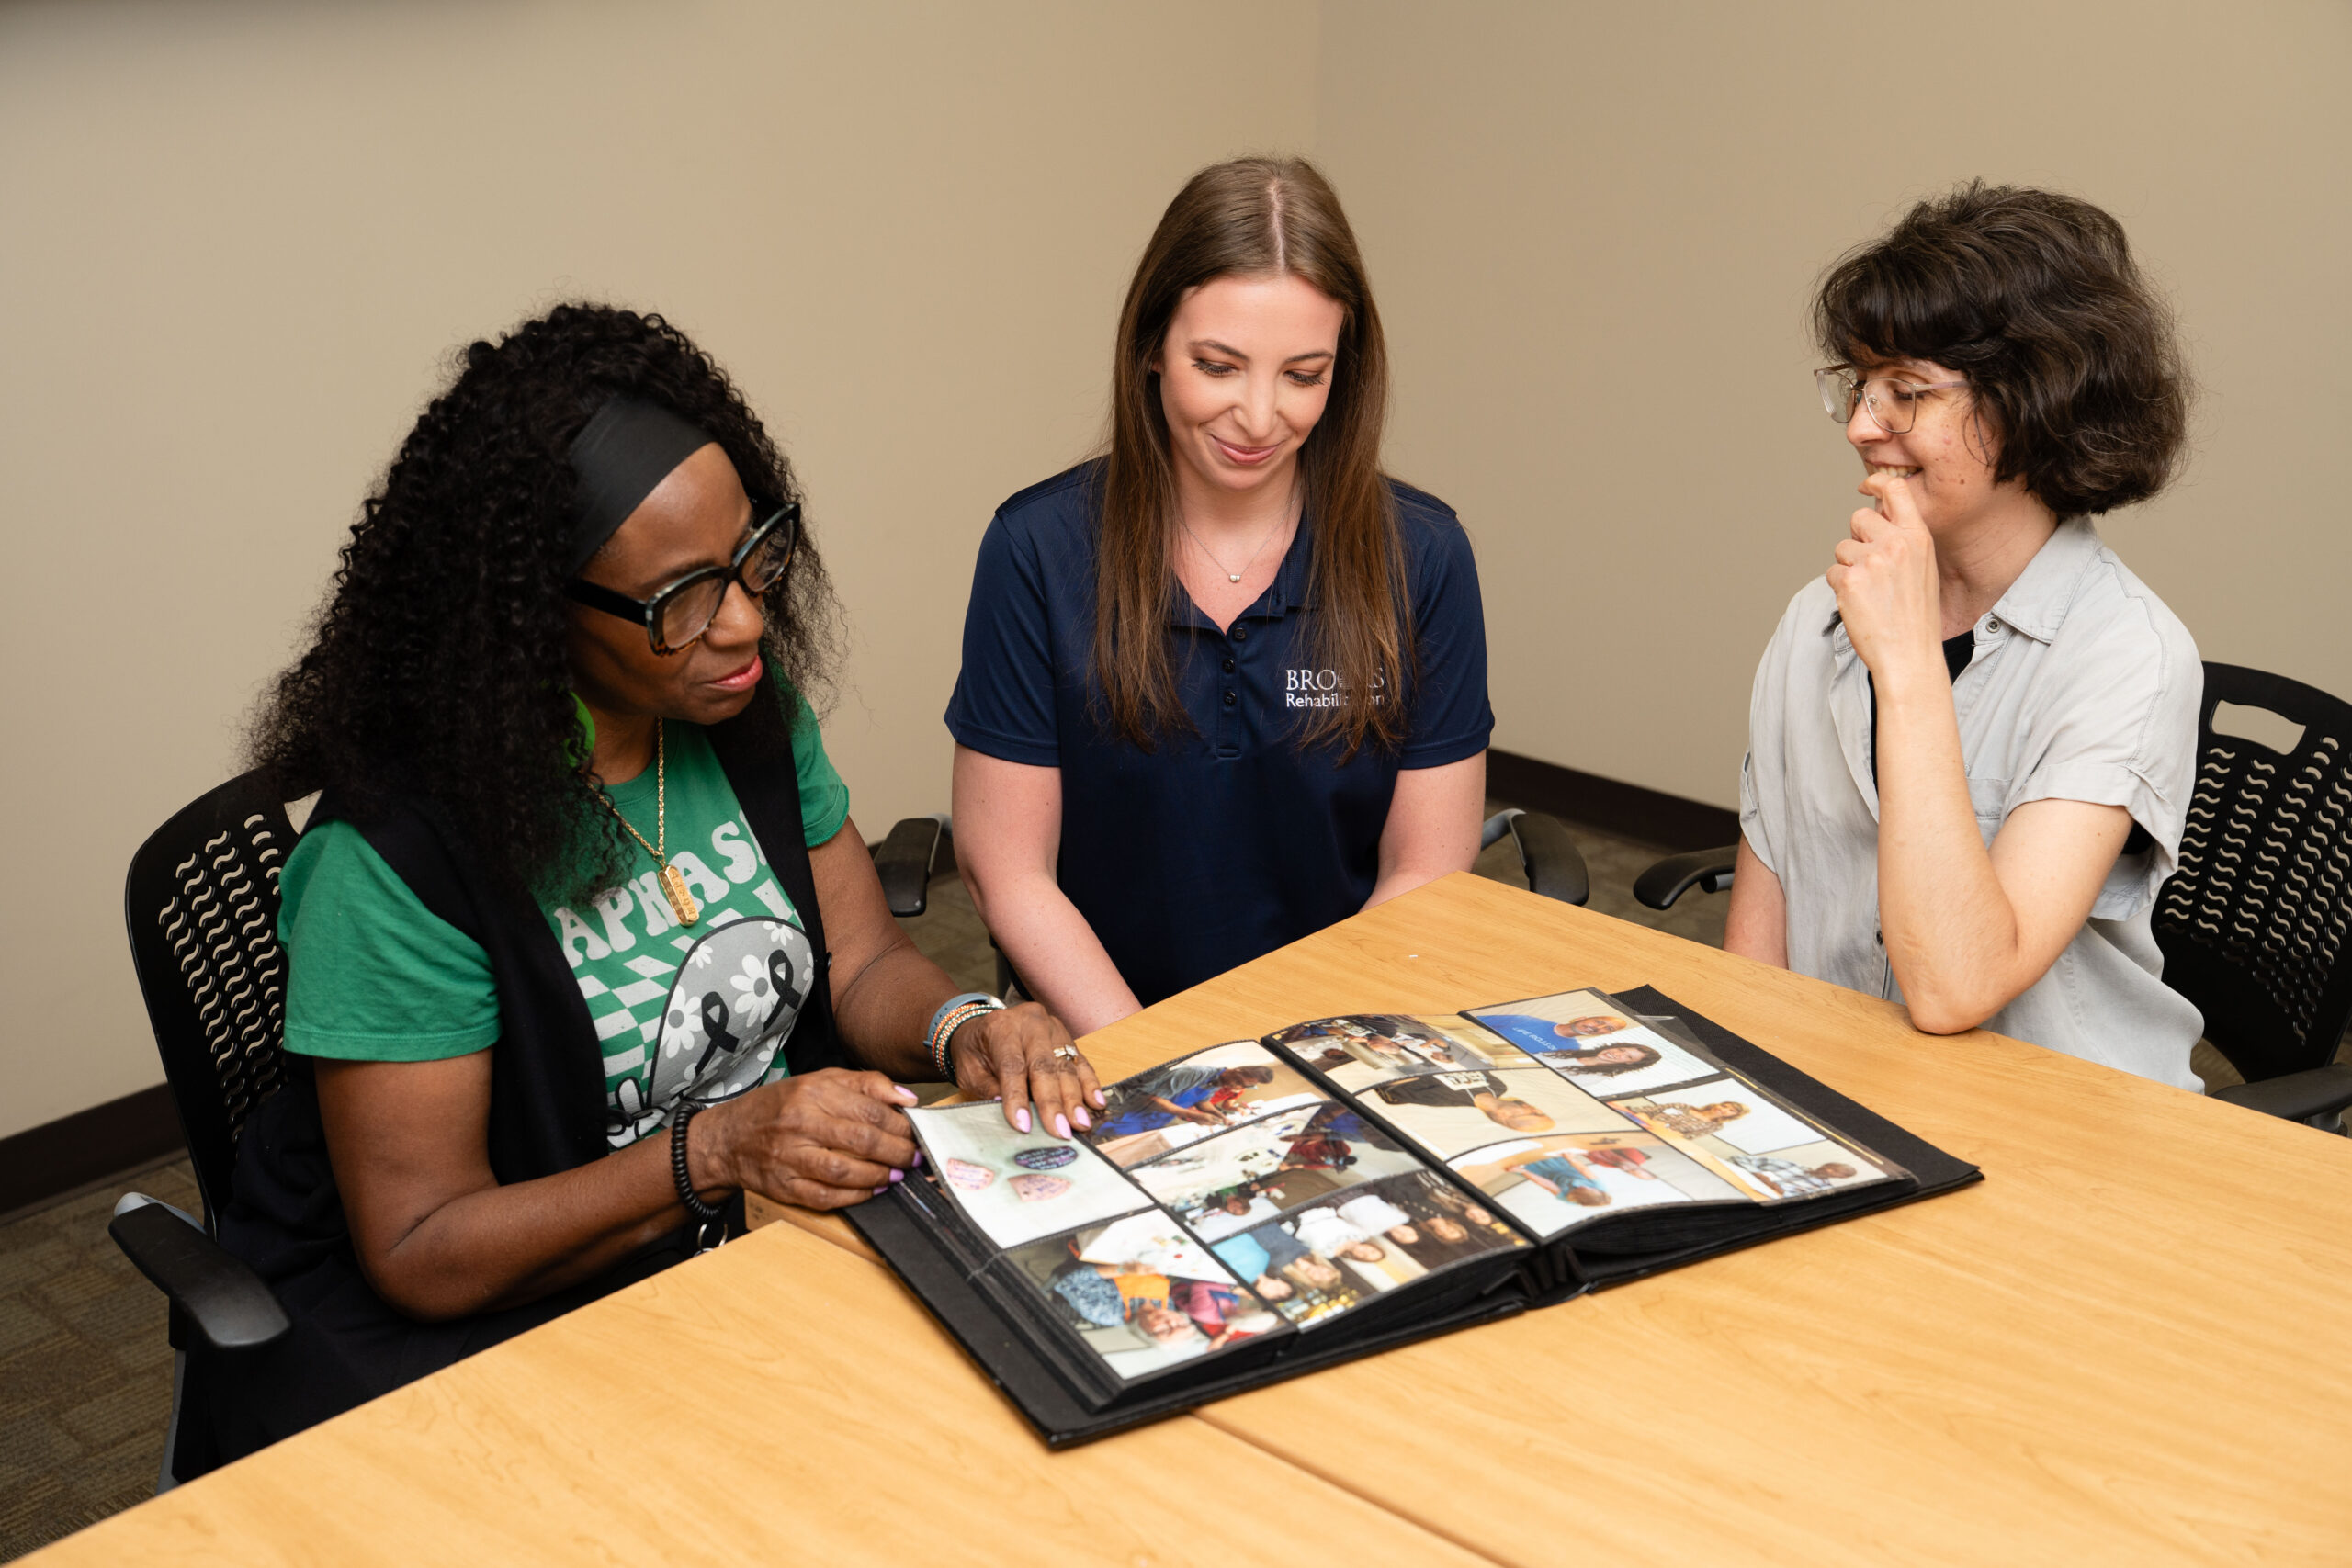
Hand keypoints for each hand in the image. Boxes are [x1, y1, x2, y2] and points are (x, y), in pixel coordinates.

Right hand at [692, 1069, 918, 1210]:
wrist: (729, 1136)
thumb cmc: (780, 1106)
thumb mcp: (820, 1081)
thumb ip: (865, 1084)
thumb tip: (907, 1098)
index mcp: (812, 1093)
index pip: (869, 1109)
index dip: (900, 1125)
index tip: (917, 1133)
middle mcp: (800, 1124)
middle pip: (861, 1140)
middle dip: (897, 1152)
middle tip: (914, 1158)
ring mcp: (789, 1157)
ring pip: (844, 1171)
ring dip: (879, 1176)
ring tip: (897, 1175)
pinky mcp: (783, 1186)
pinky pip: (825, 1196)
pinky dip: (854, 1197)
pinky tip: (871, 1191)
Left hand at [949, 1003, 1104, 1138]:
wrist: (983, 1027)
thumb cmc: (975, 1050)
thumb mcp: (969, 1069)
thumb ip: (987, 1087)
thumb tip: (1003, 1106)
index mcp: (1001, 1028)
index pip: (1012, 1066)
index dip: (1018, 1097)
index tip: (1023, 1125)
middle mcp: (1030, 1023)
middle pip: (1044, 1066)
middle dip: (1053, 1102)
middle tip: (1061, 1131)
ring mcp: (1052, 1028)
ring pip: (1066, 1066)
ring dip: (1075, 1098)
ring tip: (1081, 1123)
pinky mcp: (1067, 1037)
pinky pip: (1080, 1062)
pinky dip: (1089, 1084)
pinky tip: (1096, 1102)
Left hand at [1827, 471, 1943, 686]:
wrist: (1910, 654)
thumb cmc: (1915, 615)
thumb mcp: (1922, 568)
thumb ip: (1902, 541)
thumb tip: (1874, 519)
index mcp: (1918, 537)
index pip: (1896, 490)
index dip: (1876, 482)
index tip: (1864, 485)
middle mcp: (1896, 544)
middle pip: (1858, 517)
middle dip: (1857, 538)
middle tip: (1870, 567)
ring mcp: (1871, 561)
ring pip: (1842, 548)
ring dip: (1848, 568)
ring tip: (1870, 593)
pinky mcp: (1849, 580)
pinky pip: (1832, 572)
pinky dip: (1840, 588)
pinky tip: (1860, 604)